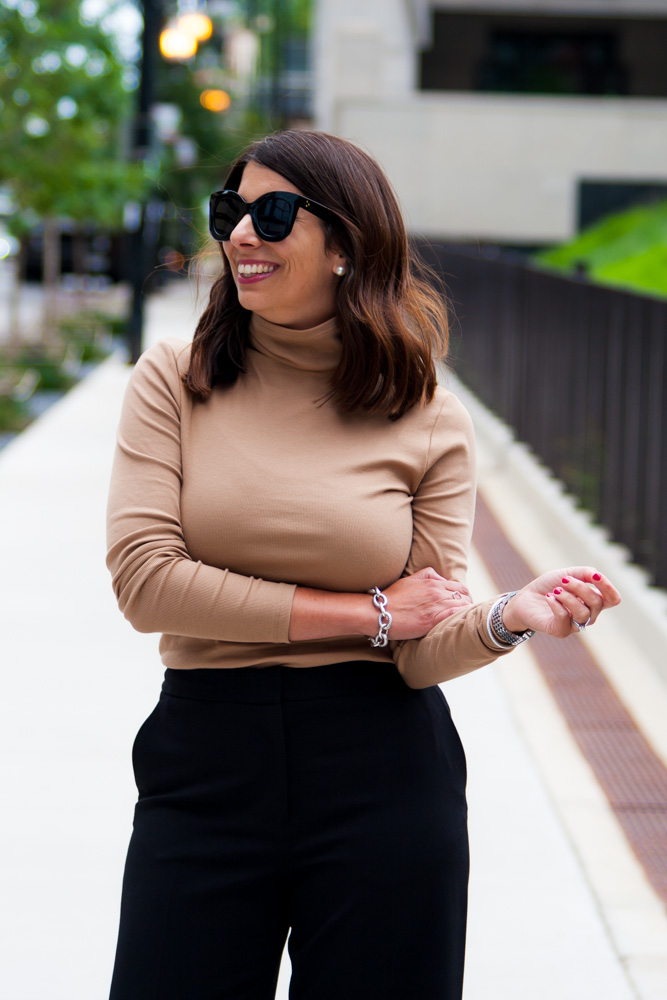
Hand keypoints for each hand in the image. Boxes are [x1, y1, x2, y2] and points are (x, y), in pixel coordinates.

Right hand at [383, 567, 472, 639]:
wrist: (379, 613)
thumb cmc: (392, 598)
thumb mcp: (409, 579)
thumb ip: (427, 575)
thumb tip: (441, 578)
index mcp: (433, 582)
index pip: (459, 587)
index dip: (464, 595)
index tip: (462, 603)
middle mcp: (438, 592)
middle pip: (464, 596)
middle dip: (467, 603)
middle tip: (465, 612)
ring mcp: (436, 605)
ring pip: (463, 606)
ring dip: (465, 612)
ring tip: (464, 620)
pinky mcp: (433, 619)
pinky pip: (456, 615)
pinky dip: (462, 617)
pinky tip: (461, 622)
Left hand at [502, 567, 620, 638]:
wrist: (525, 599)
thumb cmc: (549, 586)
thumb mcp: (567, 574)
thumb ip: (584, 573)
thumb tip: (597, 575)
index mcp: (593, 601)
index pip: (613, 599)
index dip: (608, 587)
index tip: (594, 576)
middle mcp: (588, 615)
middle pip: (597, 603)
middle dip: (580, 587)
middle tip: (564, 580)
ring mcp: (575, 625)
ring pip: (583, 613)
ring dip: (568, 597)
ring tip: (555, 590)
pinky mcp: (560, 631)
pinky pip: (564, 619)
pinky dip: (556, 605)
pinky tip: (549, 598)